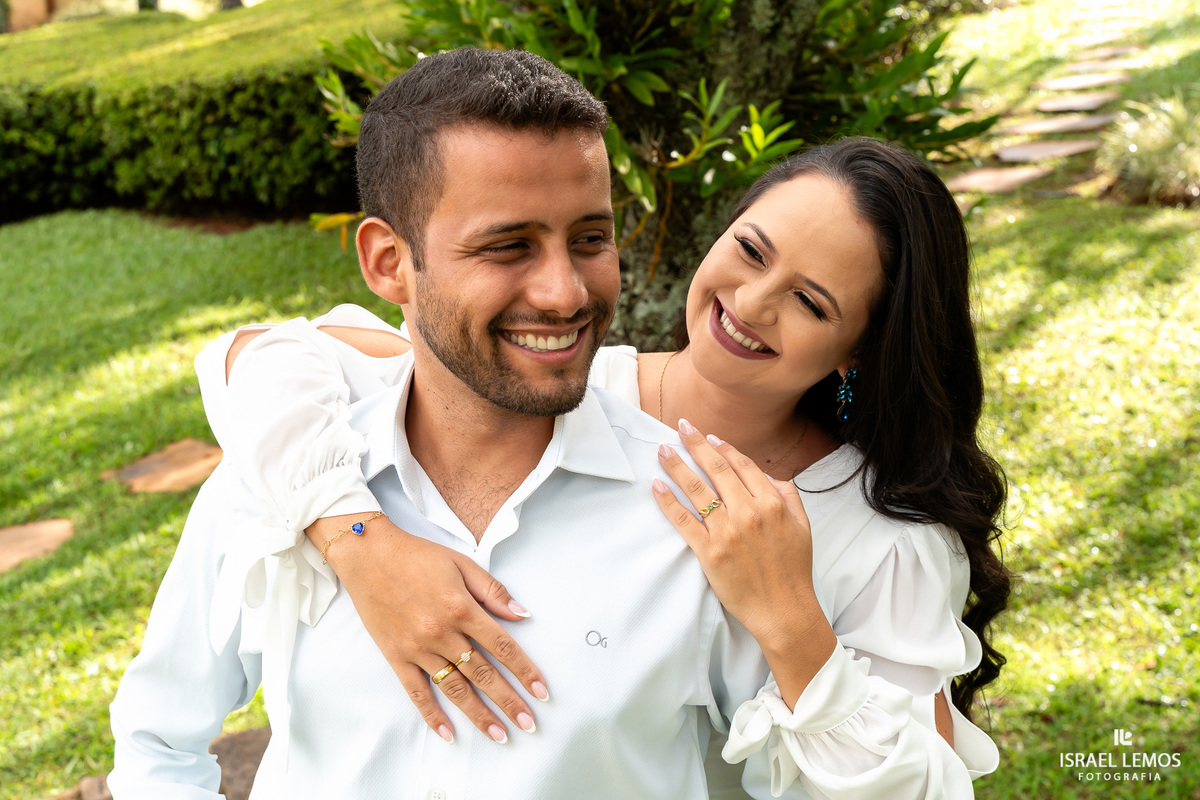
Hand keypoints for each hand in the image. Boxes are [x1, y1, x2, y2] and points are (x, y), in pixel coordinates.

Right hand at [312, 515, 547, 743]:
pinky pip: (417, 692)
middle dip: (509, 701)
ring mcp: (418, 648)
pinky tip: (448, 734)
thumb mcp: (461, 564)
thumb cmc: (417, 556)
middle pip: (483, 674)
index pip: (503, 647)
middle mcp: (442, 633)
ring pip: (455, 689)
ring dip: (479, 715)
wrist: (368, 556)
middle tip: (529, 724)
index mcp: (462, 608)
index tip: (541, 691)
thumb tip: (522, 614)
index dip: (525, 671)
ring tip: (500, 736)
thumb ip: (493, 591)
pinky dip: (432, 715)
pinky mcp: (397, 657)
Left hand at [652, 420, 836, 705]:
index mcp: (772, 503)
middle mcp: (748, 512)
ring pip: (696, 489)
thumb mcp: (802, 526)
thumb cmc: (793, 570)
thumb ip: (788, 495)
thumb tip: (769, 476)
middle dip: (695, 445)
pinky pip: (684, 520)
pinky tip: (657, 486)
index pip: (742, 465)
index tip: (709, 437)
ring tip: (663, 450)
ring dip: (676, 466)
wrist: (784, 610)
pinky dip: (668, 501)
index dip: (723, 448)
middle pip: (716, 469)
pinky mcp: (709, 552)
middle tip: (681, 427)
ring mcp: (727, 531)